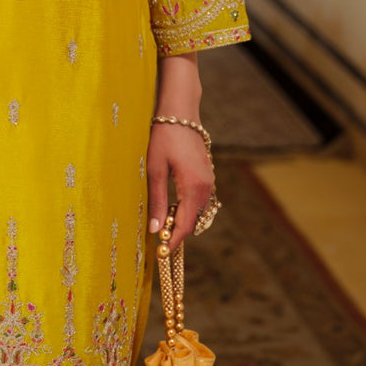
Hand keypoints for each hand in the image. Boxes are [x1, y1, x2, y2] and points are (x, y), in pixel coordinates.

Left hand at [146, 121, 214, 251]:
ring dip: (182, 220)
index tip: (161, 253)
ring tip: (162, 222)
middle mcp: (206, 187)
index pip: (185, 226)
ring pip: (198, 212)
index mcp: (194, 188)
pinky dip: (187, 209)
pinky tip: (171, 205)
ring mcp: (209, 181)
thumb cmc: (164, 138)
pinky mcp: (207, 176)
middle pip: (193, 222)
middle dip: (177, 233)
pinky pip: (200, 201)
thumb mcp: (155, 170)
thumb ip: (157, 201)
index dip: (173, 242)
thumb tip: (156, 230)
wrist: (180, 113)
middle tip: (157, 239)